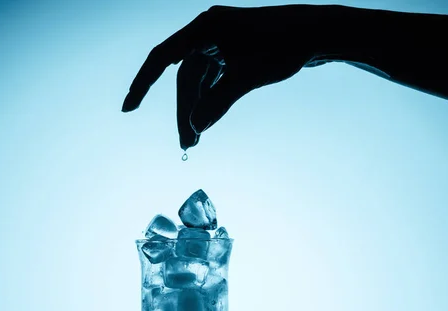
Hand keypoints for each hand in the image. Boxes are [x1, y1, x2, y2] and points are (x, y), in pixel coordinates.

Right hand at [122, 5, 318, 149]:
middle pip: (184, 77)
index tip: (129, 108)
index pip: (162, 58)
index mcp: (205, 28)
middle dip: (184, 112)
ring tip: (195, 142)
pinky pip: (213, 78)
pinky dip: (211, 100)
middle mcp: (208, 32)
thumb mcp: (248, 78)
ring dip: (197, 109)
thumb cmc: (284, 47)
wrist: (318, 32)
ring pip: (199, 81)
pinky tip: (208, 122)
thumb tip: (195, 128)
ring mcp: (220, 41)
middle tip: (186, 145)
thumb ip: (218, 102)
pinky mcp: (232, 51)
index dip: (143, 84)